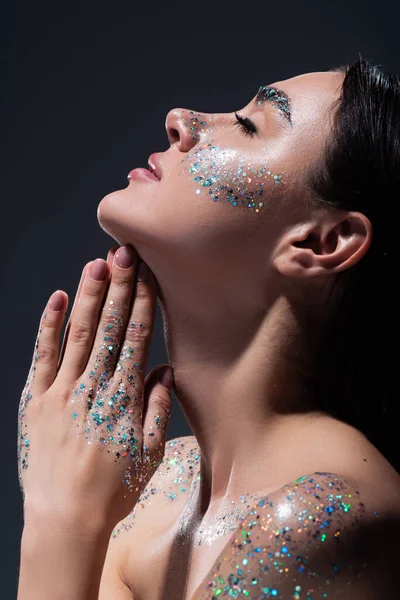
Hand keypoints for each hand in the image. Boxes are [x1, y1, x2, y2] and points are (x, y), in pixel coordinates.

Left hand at [17, 245, 173, 531]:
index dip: (143, 302)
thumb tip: (166, 368)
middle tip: (125, 252)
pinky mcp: (35, 400)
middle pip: (110, 327)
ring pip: (79, 333)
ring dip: (90, 297)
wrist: (65, 519)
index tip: (149, 274)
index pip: (137, 338)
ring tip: (98, 263)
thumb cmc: (113, 490)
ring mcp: (61, 391)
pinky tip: (58, 299)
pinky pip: (42, 356)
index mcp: (124, 398)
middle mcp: (93, 387)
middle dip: (119, 286)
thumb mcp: (150, 453)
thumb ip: (159, 407)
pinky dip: (50, 326)